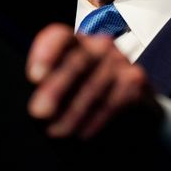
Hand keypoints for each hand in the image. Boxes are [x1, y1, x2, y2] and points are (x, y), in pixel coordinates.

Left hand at [26, 23, 161, 139]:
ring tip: (56, 132)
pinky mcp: (136, 80)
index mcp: (75, 43)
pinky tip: (83, 133)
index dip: (46, 52)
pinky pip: (113, 100)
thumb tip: (36, 105)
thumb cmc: (85, 96)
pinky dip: (95, 120)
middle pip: (77, 60)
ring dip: (73, 112)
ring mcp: (120, 61)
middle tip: (39, 112)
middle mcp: (99, 46)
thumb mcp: (62, 88)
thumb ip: (47, 86)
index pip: (60, 37)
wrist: (128, 107)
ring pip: (94, 85)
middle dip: (56, 89)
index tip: (35, 77)